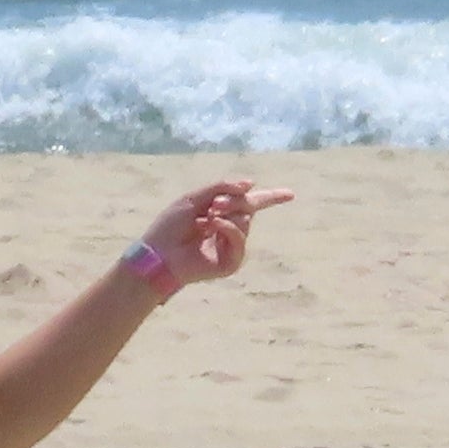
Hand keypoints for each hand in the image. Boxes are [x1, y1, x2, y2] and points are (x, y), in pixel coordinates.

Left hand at [134, 179, 292, 289]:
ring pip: (245, 221)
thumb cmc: (170, 226)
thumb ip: (222, 187)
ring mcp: (231, 247)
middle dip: (234, 201)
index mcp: (221, 214)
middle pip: (250, 207)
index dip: (271, 197)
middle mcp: (229, 230)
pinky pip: (240, 238)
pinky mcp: (230, 263)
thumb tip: (251, 184)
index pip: (251, 204)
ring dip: (227, 215)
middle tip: (214, 204)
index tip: (291, 194)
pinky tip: (211, 228)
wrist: (157, 253)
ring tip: (205, 219)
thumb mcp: (195, 198)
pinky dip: (227, 229)